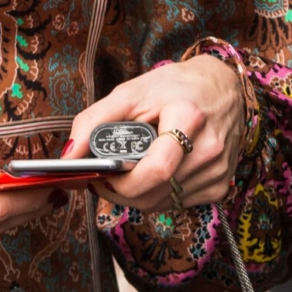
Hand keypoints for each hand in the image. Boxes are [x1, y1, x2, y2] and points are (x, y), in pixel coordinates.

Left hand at [69, 57, 245, 213]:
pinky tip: (153, 175)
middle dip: (121, 192)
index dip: (122, 182)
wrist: (223, 88)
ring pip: (162, 204)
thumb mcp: (131, 92)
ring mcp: (218, 171)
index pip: (156, 170)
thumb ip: (93, 122)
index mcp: (188, 118)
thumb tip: (68, 157)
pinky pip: (178, 204)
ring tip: (125, 173)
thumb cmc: (175, 87)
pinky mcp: (220, 185)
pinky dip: (158, 195)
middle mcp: (209, 149)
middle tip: (104, 177)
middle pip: (155, 193)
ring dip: (137, 195)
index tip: (100, 175)